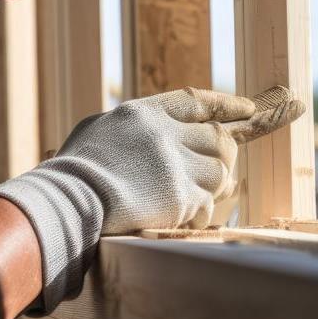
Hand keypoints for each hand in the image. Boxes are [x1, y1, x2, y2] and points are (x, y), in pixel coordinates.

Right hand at [0, 85, 304, 311]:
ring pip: (221, 171)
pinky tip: (185, 217)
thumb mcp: (97, 130)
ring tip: (193, 196)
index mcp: (143, 112)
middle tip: (213, 168)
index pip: (196, 100)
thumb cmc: (73, 169)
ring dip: (212, 186)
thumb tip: (146, 127)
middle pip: (217, 138)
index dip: (226, 104)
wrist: (69, 199)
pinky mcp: (181, 196)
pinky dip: (202, 213)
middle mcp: (164, 133)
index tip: (248, 108)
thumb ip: (128, 125)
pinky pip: (210, 204)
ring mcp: (175, 164)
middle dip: (221, 154)